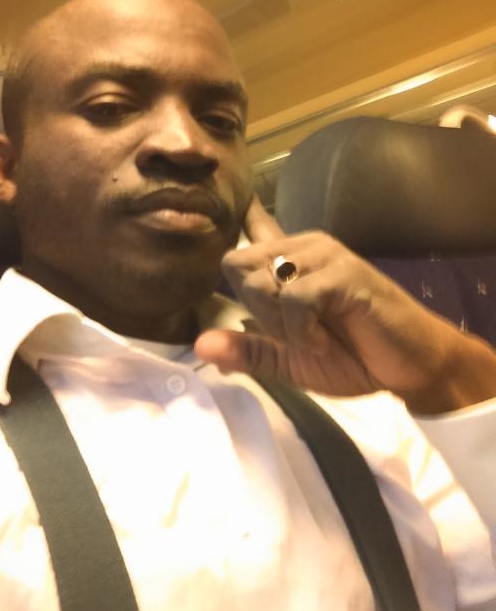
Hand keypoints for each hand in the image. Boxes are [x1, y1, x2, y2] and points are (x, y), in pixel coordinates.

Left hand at [195, 195, 495, 412]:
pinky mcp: (343, 270)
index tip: (230, 287)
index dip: (228, 260)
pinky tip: (323, 340)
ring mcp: (323, 254)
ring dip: (280, 323)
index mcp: (285, 261)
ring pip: (261, 279)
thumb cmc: (351, 358)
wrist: (409, 368)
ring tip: (313, 338)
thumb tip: (200, 346)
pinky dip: (302, 329)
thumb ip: (248, 351)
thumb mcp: (289, 361)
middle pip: (236, 265)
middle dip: (255, 311)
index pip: (240, 242)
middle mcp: (300, 248)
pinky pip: (296, 295)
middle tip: (291, 334)